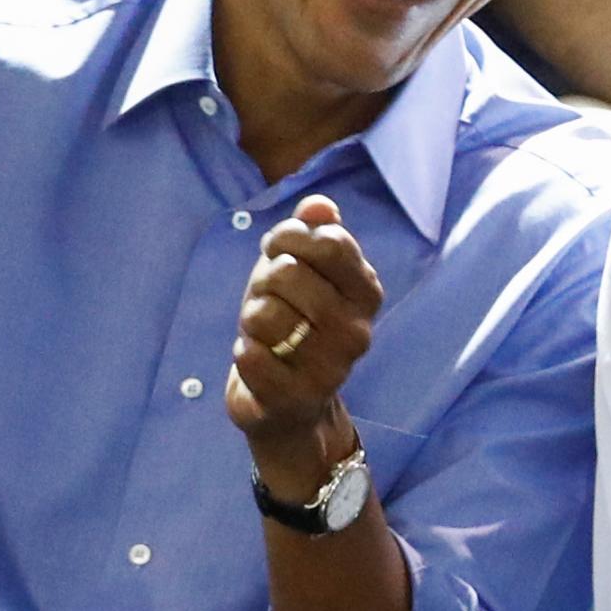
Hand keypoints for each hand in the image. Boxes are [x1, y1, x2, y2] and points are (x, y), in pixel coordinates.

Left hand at [225, 195, 384, 493]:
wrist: (291, 404)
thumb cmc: (296, 325)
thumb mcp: (304, 271)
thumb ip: (313, 233)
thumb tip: (319, 206)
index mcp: (367, 293)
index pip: (329, 242)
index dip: (289, 236)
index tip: (277, 249)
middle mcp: (358, 332)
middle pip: (289, 272)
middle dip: (263, 279)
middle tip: (268, 297)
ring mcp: (331, 369)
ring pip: (264, 314)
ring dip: (251, 317)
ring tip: (263, 331)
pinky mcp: (296, 399)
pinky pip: (250, 356)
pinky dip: (243, 351)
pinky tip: (257, 358)